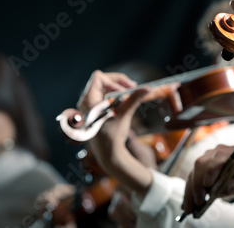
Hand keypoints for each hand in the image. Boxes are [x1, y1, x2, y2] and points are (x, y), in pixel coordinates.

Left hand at [68, 70, 153, 195]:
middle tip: (132, 88)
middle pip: (101, 80)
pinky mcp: (93, 111)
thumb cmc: (113, 136)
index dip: (114, 80)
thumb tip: (147, 88)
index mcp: (89, 101)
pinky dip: (113, 95)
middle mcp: (86, 102)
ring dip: (116, 88)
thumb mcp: (124, 114)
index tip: (127, 90)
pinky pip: (102, 95)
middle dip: (117, 83)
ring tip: (129, 95)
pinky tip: (123, 102)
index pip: (99, 78)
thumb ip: (135, 99)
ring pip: (102, 87)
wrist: (107, 154)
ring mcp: (88, 106)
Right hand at [181, 145, 233, 214]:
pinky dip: (190, 190)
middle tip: (197, 203)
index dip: (210, 172)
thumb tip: (213, 192)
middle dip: (196, 185)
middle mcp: (217, 152)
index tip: (207, 187)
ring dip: (189, 190)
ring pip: (194, 172)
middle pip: (201, 165)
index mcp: (232, 153)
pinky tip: (188, 203)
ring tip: (188, 208)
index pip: (217, 159)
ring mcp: (208, 158)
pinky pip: (193, 177)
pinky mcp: (203, 165)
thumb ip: (233, 185)